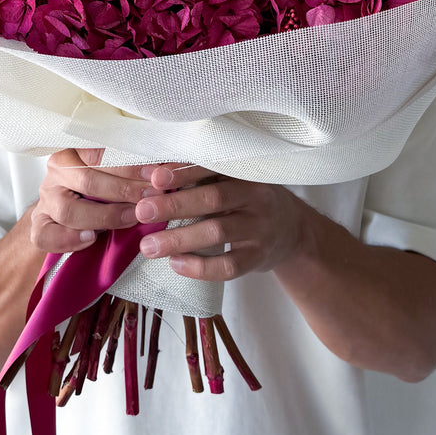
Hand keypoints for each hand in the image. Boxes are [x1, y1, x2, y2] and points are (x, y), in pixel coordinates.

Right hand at [30, 149, 153, 254]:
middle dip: (124, 190)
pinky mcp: (38, 224)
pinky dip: (68, 240)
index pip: (99, 153)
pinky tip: (90, 239)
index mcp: (74, 150)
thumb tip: (164, 170)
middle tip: (150, 198)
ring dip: (103, 216)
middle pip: (87, 180)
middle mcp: (56, 171)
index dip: (130, 164)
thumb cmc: (97, 186)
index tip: (156, 174)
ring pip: (68, 210)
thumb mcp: (112, 169)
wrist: (66, 210)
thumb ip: (129, 169)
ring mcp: (45, 199)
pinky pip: (46, 236)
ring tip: (130, 218)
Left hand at [133, 166, 310, 280]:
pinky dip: (200, 267)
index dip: (184, 172)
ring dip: (180, 239)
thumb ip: (201, 178)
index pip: (214, 167)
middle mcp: (257, 197)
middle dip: (175, 205)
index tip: (155, 178)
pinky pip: (228, 266)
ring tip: (149, 246)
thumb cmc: (249, 199)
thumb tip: (151, 176)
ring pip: (218, 232)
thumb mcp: (234, 180)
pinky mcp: (259, 257)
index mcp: (246, 172)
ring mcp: (260, 228)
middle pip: (214, 199)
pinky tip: (176, 264)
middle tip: (143, 211)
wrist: (293, 230)